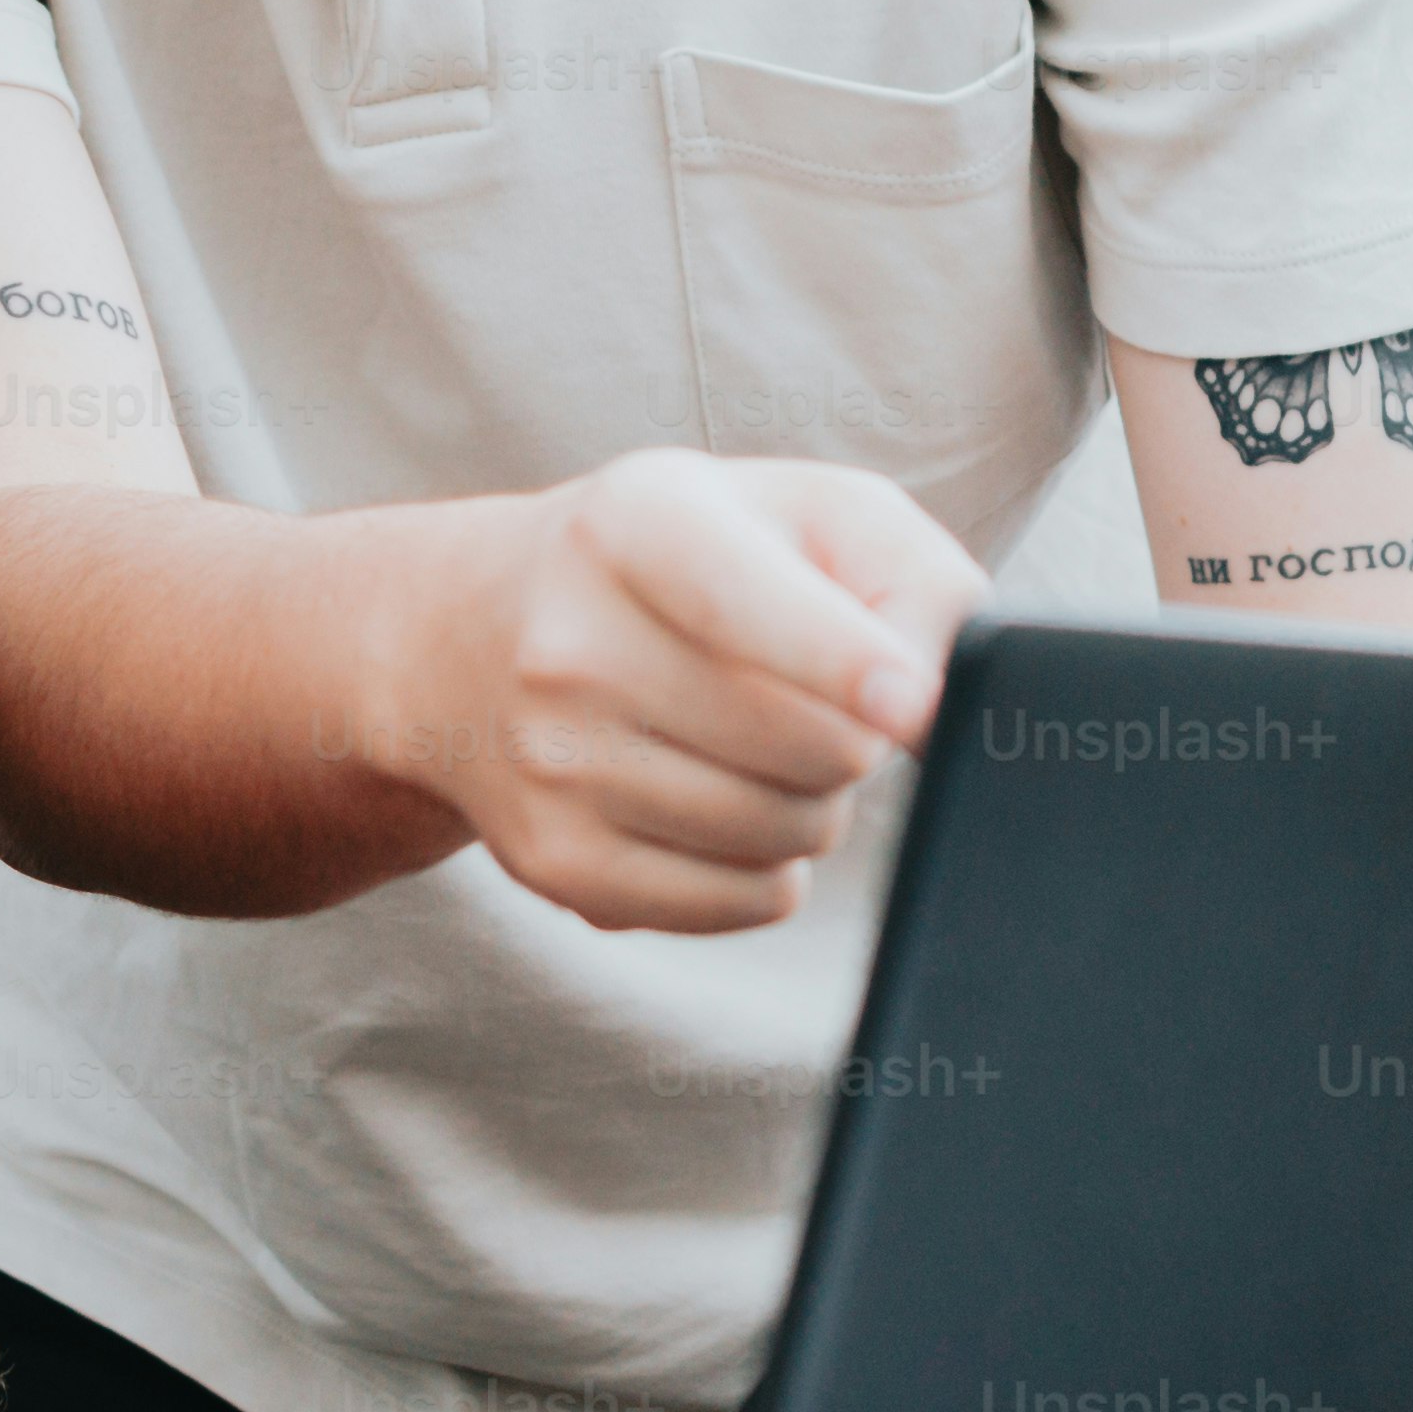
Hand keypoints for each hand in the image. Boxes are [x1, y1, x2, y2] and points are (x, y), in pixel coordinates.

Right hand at [368, 450, 985, 931]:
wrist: (471, 633)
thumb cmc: (684, 561)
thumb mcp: (796, 509)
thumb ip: (906, 574)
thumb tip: (941, 706)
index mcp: (633, 522)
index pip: (746, 606)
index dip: (845, 662)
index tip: (913, 704)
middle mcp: (569, 642)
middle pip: (809, 744)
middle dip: (856, 735)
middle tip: (813, 700)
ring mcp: (551, 761)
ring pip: (786, 831)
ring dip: (816, 802)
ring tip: (762, 747)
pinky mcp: (554, 861)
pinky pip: (742, 902)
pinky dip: (771, 869)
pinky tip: (725, 805)